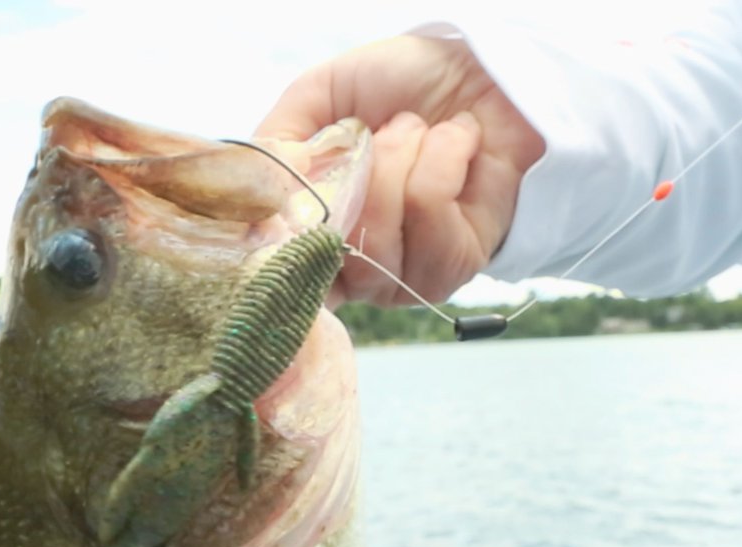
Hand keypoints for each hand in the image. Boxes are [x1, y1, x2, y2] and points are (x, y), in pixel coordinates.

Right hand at [257, 34, 544, 305]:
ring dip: (400, 161)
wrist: (483, 72)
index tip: (285, 207)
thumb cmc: (400, 86)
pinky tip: (458, 144)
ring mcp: (404, 277)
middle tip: (379, 132)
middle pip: (325, 254)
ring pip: (376, 239)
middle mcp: (356, 272)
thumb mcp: (319, 96)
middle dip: (354, 174)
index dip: (278, 254)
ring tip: (420, 132)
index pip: (281, 280)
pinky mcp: (455, 265)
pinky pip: (430, 217)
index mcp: (315, 238)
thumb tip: (258, 190)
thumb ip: (278, 139)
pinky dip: (442, 160)